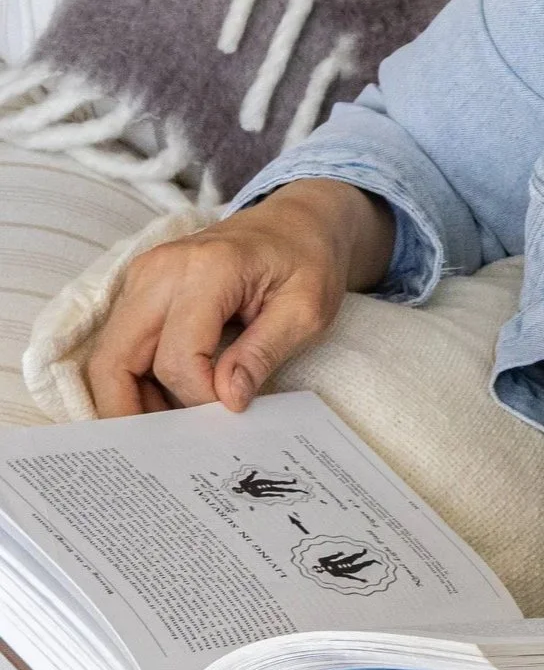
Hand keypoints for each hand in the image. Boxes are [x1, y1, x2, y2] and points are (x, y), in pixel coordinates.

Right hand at [87, 179, 393, 417]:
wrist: (297, 221)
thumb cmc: (307, 260)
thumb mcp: (307, 309)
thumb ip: (264, 353)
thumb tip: (228, 401)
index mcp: (208, 269)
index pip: (178, 358)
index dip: (199, 399)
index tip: (231, 410)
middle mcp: (162, 269)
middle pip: (115, 360)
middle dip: (134, 414)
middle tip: (170, 448)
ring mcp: (144, 274)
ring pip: (109, 356)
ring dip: (130, 398)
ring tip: (173, 426)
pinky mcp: (141, 285)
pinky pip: (119, 343)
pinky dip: (134, 378)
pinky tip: (168, 399)